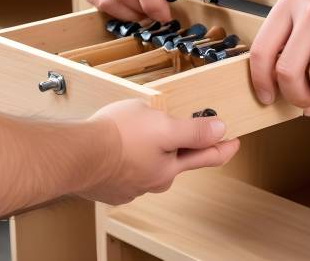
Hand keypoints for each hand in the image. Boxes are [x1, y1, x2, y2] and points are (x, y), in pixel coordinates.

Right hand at [79, 100, 238, 204]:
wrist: (74, 155)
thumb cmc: (116, 139)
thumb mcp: (163, 125)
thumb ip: (193, 131)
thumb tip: (220, 130)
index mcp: (169, 168)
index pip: (206, 157)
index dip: (223, 147)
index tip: (235, 142)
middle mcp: (152, 181)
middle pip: (177, 161)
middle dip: (181, 145)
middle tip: (181, 128)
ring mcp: (130, 185)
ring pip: (150, 164)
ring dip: (151, 150)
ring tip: (138, 131)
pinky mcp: (109, 183)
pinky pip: (126, 167)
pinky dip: (127, 156)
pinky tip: (117, 144)